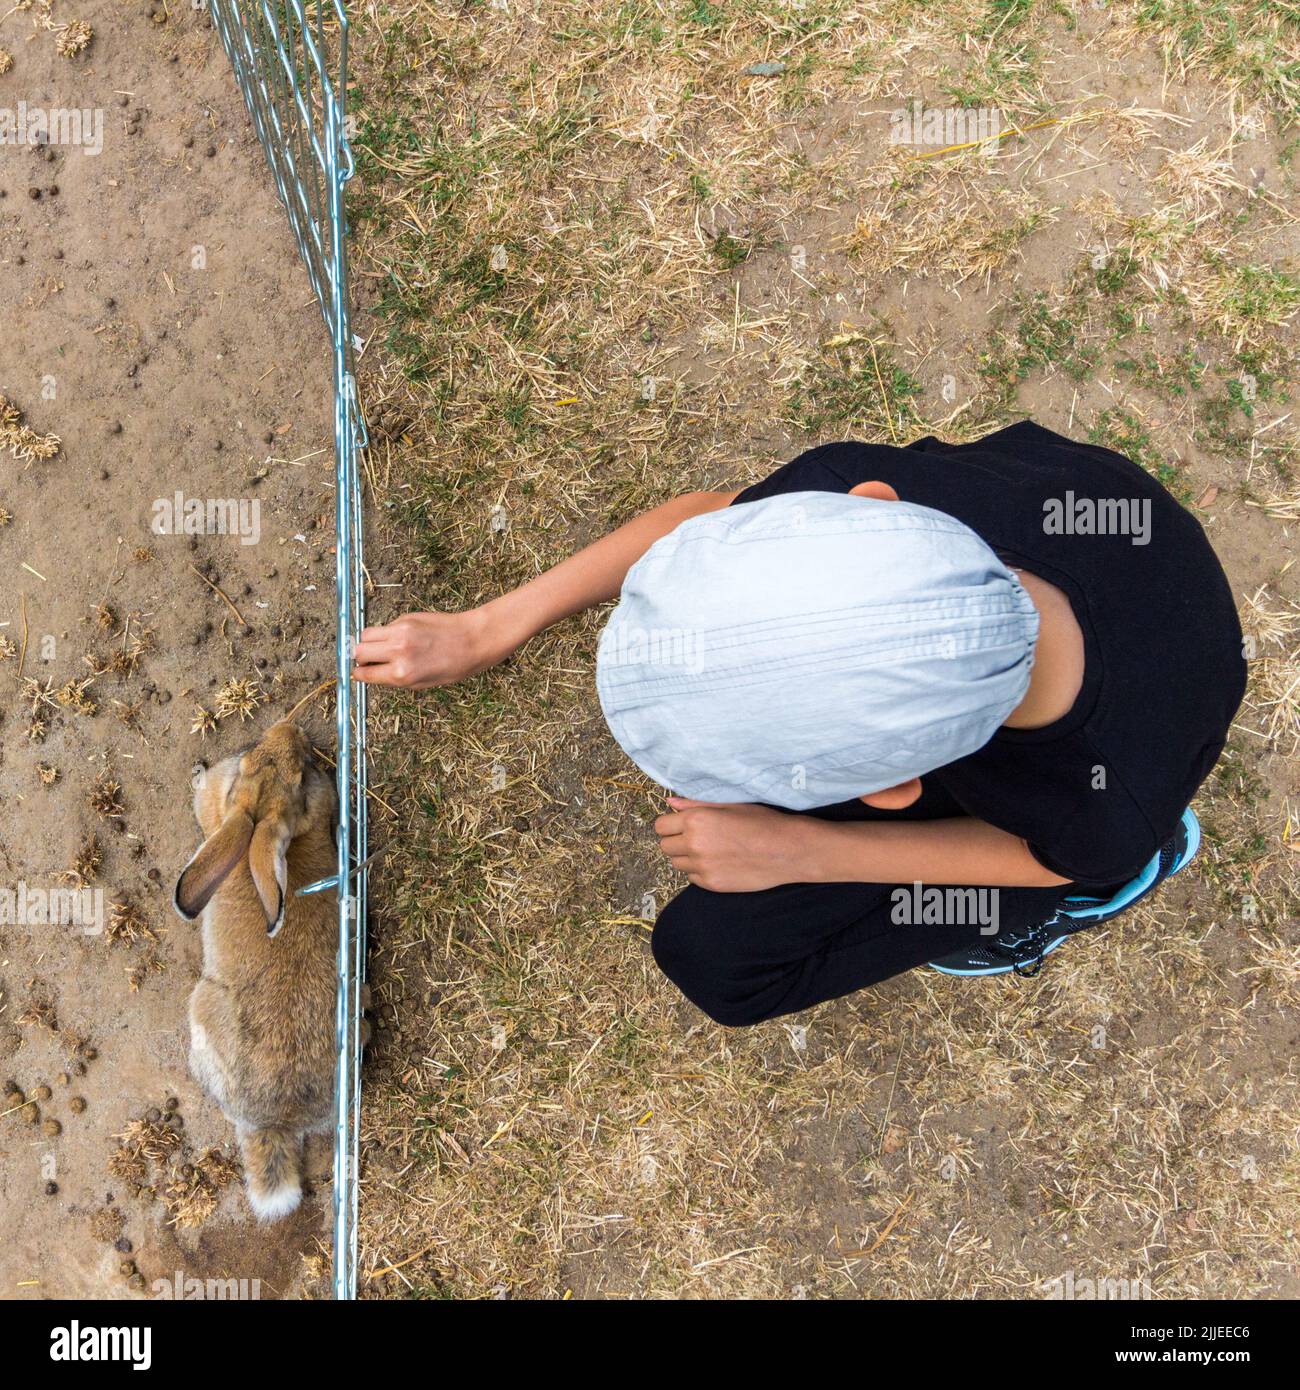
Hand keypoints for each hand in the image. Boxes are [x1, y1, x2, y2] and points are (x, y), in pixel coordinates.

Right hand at [352, 609, 506, 687]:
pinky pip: (384, 626)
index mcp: (401, 674)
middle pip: (359, 651)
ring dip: (367, 643)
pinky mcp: (406, 618)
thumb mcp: (422, 683)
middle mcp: (397, 652)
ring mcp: (400, 633)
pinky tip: (399, 638)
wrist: (473, 641)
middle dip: (359, 657)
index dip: (359, 674)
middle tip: (366, 660)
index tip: (358, 672)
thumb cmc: (453, 666)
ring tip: (378, 648)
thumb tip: (372, 673)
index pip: (365, 673)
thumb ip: (395, 677)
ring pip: (366, 635)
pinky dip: (385, 633)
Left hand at [653, 798, 817, 892]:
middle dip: (677, 841)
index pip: (660, 826)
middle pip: (665, 846)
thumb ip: (695, 805)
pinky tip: (719, 862)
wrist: (787, 850)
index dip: (671, 825)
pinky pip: (692, 877)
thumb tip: (670, 803)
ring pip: (677, 863)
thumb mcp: (729, 805)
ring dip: (687, 857)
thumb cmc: (761, 822)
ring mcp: (702, 867)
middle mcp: (694, 844)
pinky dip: (699, 871)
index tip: (682, 825)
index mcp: (696, 820)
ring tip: (711, 849)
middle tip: (698, 837)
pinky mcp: (712, 884)